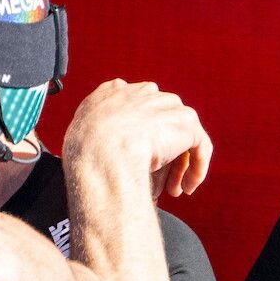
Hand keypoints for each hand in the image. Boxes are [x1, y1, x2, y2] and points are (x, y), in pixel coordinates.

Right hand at [65, 79, 212, 198]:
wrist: (100, 151)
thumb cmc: (84, 153)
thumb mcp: (79, 136)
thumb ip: (97, 137)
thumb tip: (104, 159)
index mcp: (113, 91)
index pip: (136, 109)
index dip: (140, 138)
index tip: (139, 160)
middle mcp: (143, 92)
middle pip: (161, 122)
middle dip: (163, 153)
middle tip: (159, 182)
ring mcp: (166, 104)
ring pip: (181, 135)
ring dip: (179, 164)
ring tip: (174, 189)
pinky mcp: (186, 122)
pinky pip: (200, 146)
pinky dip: (196, 168)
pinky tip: (188, 187)